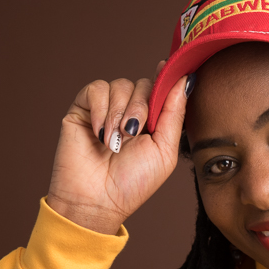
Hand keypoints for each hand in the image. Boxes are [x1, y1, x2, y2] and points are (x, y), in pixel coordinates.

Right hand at [46, 61, 187, 233]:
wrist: (97, 200)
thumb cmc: (133, 183)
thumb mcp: (164, 150)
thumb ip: (174, 114)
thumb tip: (185, 78)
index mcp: (152, 123)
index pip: (161, 90)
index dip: (166, 78)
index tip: (168, 68)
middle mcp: (129, 113)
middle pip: (143, 85)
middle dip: (140, 108)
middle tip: (132, 134)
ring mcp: (106, 110)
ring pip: (120, 85)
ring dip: (119, 113)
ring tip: (114, 142)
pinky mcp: (83, 109)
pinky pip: (96, 89)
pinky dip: (101, 110)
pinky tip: (100, 133)